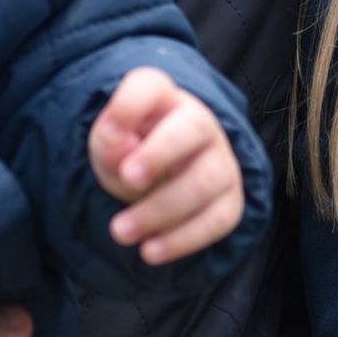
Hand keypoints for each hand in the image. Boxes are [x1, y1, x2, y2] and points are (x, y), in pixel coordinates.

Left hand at [89, 68, 244, 263]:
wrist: (158, 178)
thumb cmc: (130, 152)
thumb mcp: (108, 146)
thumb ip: (109, 144)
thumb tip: (121, 151)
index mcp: (162, 98)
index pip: (151, 85)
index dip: (130, 105)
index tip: (108, 133)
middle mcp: (200, 122)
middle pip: (193, 128)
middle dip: (160, 155)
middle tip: (127, 179)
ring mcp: (221, 161)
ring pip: (205, 181)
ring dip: (161, 209)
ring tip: (120, 232)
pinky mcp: (230, 201)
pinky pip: (218, 220)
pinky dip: (182, 239)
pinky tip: (150, 251)